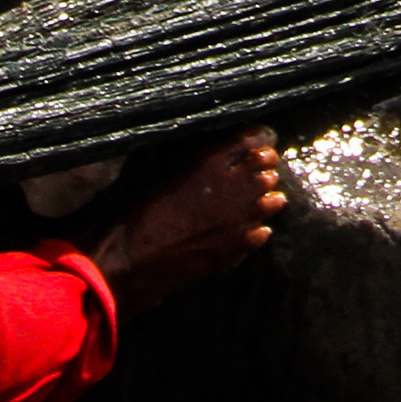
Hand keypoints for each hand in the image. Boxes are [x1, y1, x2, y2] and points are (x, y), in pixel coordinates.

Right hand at [81, 126, 286, 303]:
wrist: (128, 263)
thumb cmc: (133, 215)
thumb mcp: (162, 177)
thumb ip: (196, 168)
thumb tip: (218, 161)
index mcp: (210, 162)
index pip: (251, 138)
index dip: (257, 139)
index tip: (259, 141)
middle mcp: (232, 187)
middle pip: (266, 167)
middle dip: (264, 166)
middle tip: (260, 168)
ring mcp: (239, 220)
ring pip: (272, 200)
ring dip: (265, 196)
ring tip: (261, 198)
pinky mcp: (237, 249)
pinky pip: (261, 233)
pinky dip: (257, 228)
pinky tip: (250, 229)